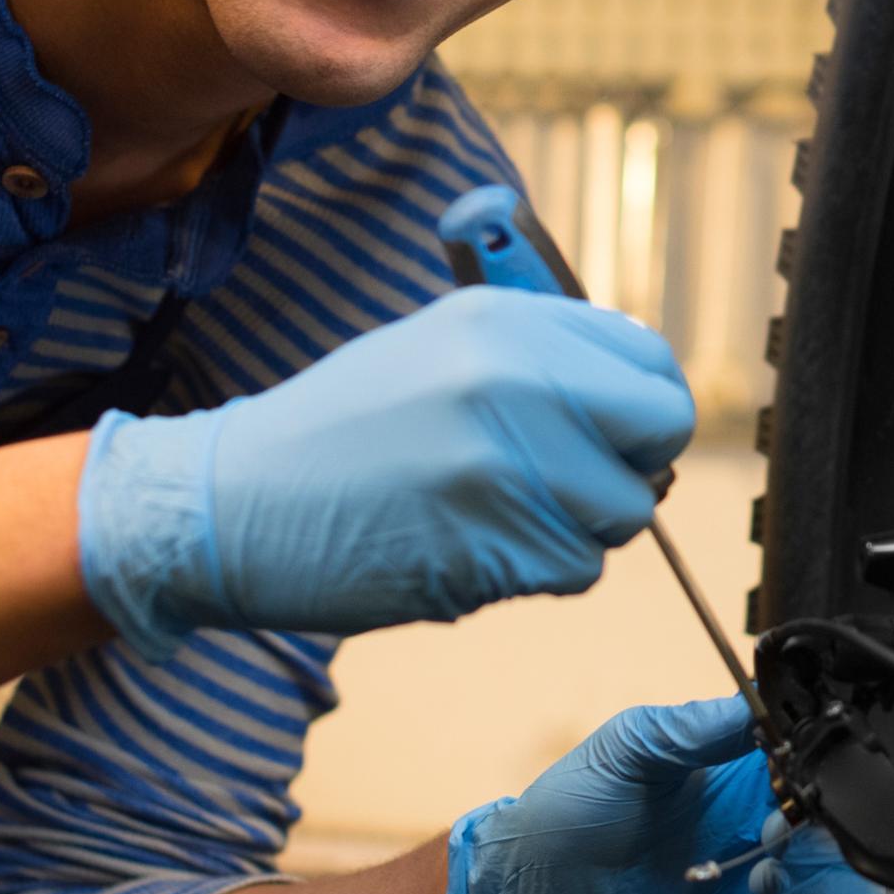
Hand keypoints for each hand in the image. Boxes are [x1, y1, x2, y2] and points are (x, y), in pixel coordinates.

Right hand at [76, 285, 693, 658]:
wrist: (232, 503)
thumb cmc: (342, 430)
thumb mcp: (438, 347)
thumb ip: (539, 357)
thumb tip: (636, 393)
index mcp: (505, 322)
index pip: (651, 360)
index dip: (645, 406)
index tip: (620, 433)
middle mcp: (516, 381)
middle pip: (662, 429)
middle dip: (633, 465)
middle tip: (580, 483)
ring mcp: (508, 464)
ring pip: (625, 511)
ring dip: (580, 528)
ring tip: (499, 514)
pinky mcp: (495, 545)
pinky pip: (577, 568)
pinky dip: (538, 571)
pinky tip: (471, 547)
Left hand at [444, 697, 883, 893]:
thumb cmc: (565, 813)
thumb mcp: (629, 747)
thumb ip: (696, 726)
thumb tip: (758, 704)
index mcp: (742, 786)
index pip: (823, 784)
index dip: (827, 791)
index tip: (795, 797)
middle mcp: (759, 844)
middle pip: (848, 848)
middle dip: (834, 850)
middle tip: (780, 850)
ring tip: (777, 892)